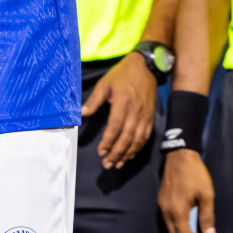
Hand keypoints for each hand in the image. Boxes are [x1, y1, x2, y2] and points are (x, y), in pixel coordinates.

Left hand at [82, 53, 156, 169]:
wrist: (145, 68)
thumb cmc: (121, 75)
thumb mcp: (104, 84)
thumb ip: (93, 101)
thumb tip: (81, 114)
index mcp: (122, 103)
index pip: (115, 127)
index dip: (108, 142)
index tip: (101, 152)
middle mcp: (135, 112)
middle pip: (127, 138)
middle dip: (117, 153)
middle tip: (107, 164)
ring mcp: (145, 116)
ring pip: (137, 140)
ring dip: (127, 154)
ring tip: (117, 164)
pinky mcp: (151, 118)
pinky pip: (145, 137)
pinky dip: (138, 148)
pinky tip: (130, 154)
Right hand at [159, 148, 215, 232]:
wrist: (179, 156)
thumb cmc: (196, 175)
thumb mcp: (207, 196)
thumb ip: (207, 217)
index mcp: (177, 211)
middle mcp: (166, 211)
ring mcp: (162, 205)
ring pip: (170, 229)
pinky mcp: (162, 200)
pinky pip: (167, 220)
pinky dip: (177, 227)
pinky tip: (187, 225)